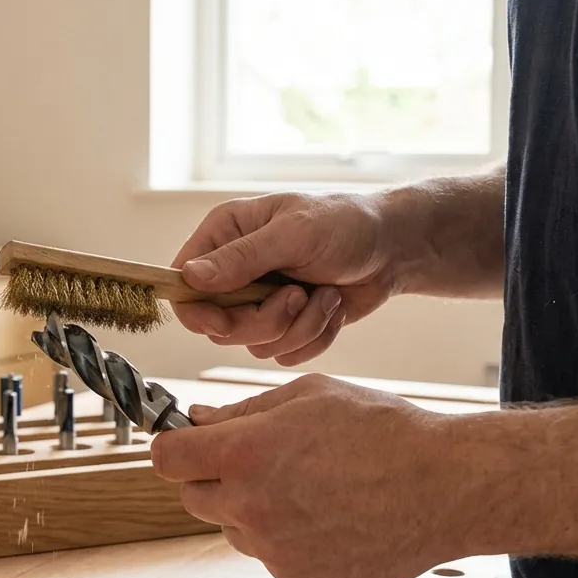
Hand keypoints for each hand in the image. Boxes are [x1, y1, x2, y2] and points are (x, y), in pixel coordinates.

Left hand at [149, 374, 468, 577]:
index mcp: (245, 453)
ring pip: (232, 526)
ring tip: (308, 485)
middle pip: (192, 496)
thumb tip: (198, 419)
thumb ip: (242, 411)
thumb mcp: (308, 396)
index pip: (166, 458)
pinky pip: (269, 554)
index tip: (188, 442)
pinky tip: (327, 514)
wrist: (445, 486)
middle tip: (260, 459)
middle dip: (213, 476)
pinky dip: (285, 537)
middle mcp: (250, 506)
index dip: (176, 446)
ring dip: (250, 508)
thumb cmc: (383, 431)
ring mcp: (273, 549)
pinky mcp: (297, 577)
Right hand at [169, 193, 397, 365]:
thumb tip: (190, 277)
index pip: (184, 284)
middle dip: (262, 321)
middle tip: (295, 296)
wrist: (394, 248)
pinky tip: (331, 307)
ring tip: (323, 295)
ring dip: (297, 327)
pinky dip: (313, 337)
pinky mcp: (286, 325)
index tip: (224, 318)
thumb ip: (241, 258)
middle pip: (217, 325)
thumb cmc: (346, 223)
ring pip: (253, 344)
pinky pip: (283, 354)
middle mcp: (235, 270)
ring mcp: (259, 301)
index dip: (197, 310)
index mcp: (225, 235)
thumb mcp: (294, 234)